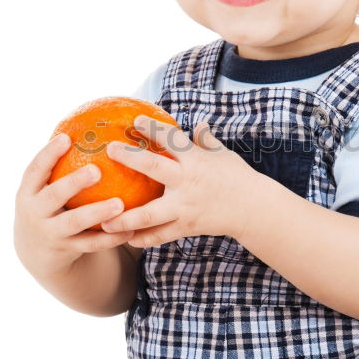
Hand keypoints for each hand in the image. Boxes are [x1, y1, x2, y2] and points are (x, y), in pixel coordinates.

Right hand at [13, 133, 136, 281]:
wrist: (36, 252)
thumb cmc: (50, 205)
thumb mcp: (45, 187)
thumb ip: (61, 165)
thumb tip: (93, 127)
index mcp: (28, 191)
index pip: (35, 169)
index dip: (48, 154)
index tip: (66, 138)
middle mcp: (34, 212)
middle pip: (53, 195)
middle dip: (73, 183)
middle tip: (96, 170)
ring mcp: (49, 233)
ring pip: (75, 223)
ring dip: (97, 213)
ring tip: (120, 204)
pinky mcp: (66, 251)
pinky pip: (91, 244)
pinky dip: (110, 237)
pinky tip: (131, 229)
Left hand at [100, 115, 259, 246]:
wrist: (254, 209)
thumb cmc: (238, 178)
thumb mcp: (224, 155)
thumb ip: (207, 141)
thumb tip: (199, 125)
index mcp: (196, 160)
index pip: (172, 138)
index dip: (154, 127)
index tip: (136, 120)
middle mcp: (187, 182)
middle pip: (153, 167)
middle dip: (130, 158)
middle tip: (110, 151)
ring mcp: (185, 207)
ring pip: (149, 214)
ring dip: (124, 217)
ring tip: (104, 220)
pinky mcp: (186, 226)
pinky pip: (160, 235)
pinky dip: (143, 239)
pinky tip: (126, 239)